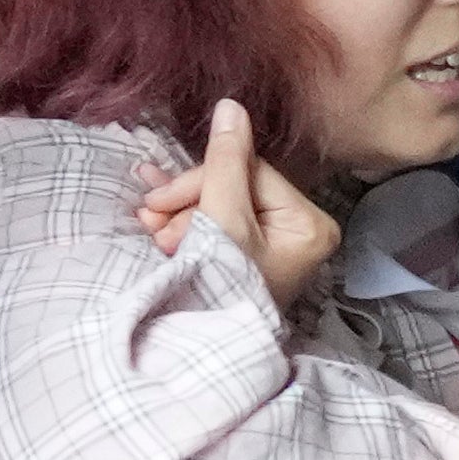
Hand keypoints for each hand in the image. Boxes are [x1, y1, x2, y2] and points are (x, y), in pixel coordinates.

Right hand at [145, 99, 338, 303]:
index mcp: (310, 223)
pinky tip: (154, 225)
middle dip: (187, 202)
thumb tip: (232, 105)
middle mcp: (299, 233)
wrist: (200, 354)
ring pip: (219, 207)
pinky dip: (184, 227)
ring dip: (179, 215)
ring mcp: (272, 249)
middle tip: (149, 218)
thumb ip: (224, 162)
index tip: (158, 200)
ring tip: (149, 230)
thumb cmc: (220, 287)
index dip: (201, 180)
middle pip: (234, 188)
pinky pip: (215, 227)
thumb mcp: (223, 219)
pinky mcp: (246, 262)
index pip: (251, 173)